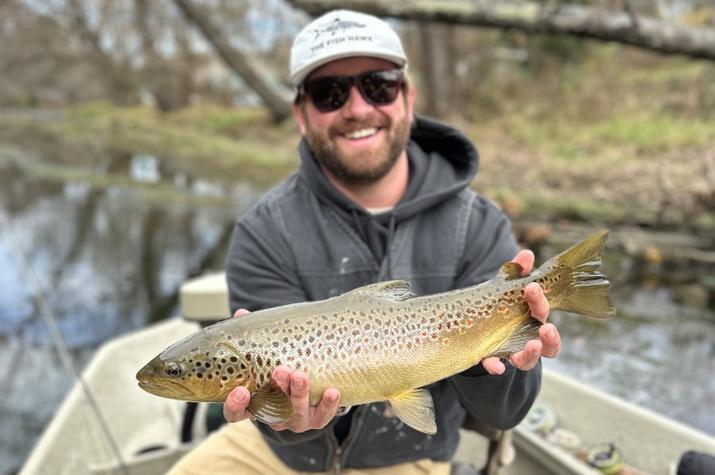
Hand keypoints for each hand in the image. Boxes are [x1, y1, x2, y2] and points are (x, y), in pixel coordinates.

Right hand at [223, 309, 341, 430]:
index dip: (236, 405)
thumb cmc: (281, 364)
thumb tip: (242, 314)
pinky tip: (332, 391)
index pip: (236, 413)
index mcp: (254, 403)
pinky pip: (322, 416)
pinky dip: (327, 405)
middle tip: (280, 370)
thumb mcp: (266, 354)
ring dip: (299, 394)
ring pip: (295, 413)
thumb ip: (254, 338)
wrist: (312, 384)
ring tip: (301, 375)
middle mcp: (272, 415)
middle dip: (277, 389)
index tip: (241, 391)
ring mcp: (294, 420)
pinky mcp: (316, 420)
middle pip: (270, 410)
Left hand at [481, 250, 560, 374]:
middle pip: (547, 342)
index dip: (540, 300)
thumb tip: (526, 254)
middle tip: (547, 327)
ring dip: (531, 354)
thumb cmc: (504, 306)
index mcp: (534, 318)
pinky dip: (496, 366)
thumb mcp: (507, 288)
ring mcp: (514, 351)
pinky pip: (496, 365)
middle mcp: (529, 338)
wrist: (482, 327)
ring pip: (528, 360)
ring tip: (531, 346)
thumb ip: (517, 272)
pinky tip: (496, 366)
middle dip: (550, 336)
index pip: (543, 310)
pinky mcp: (494, 359)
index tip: (532, 286)